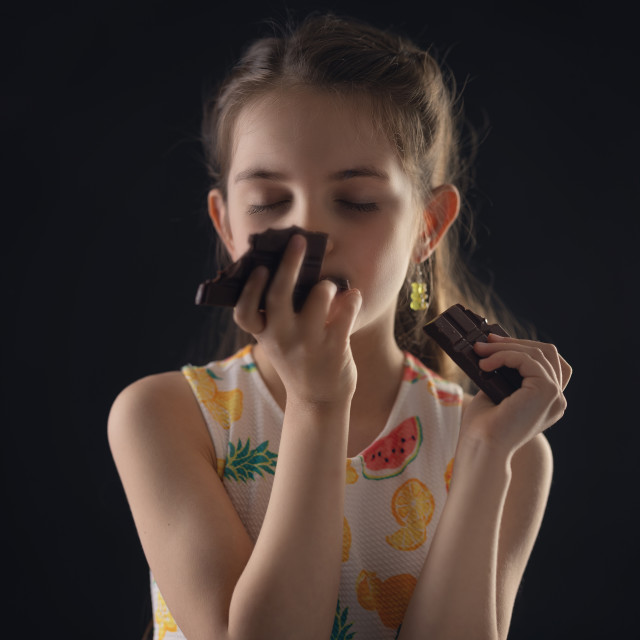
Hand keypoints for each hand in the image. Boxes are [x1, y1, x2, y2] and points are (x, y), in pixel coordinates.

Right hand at [233, 234, 361, 405]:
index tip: (260, 269)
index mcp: (263, 334)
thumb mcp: (278, 339)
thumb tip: (293, 265)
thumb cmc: (298, 358)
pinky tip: (352, 296)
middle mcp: (281, 338)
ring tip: (329, 287)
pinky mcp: (333, 350)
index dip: (250, 289)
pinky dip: (352, 298)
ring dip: (327, 285)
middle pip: (278, 295)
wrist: (318, 400)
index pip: (245, 312)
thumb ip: (279, 311)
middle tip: (299, 240)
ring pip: (318, 297)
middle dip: (289, 264)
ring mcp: (307, 345)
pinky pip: (346, 311)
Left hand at [460, 333, 571, 452]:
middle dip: (514, 343)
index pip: (548, 362)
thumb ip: (503, 372)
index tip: (494, 342)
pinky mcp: (546, 391)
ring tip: (478, 352)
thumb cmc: (483, 426)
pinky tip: (484, 365)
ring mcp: (555, 396)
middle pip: (546, 353)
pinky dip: (503, 356)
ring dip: (503, 347)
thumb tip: (493, 346)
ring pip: (536, 353)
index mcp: (547, 401)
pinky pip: (526, 359)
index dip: (524, 347)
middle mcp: (557, 399)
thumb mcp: (495, 392)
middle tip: (484, 343)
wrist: (482, 447)